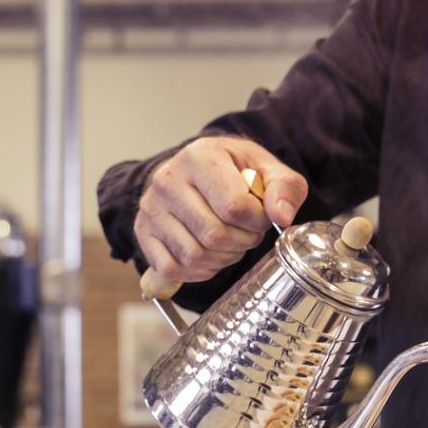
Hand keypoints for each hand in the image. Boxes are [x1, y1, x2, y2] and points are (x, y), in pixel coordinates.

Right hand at [134, 136, 307, 284]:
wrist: (194, 171)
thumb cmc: (231, 170)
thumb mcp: (264, 167)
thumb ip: (284, 187)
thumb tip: (282, 216)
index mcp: (199, 157)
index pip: (234, 206)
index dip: (257, 221)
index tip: (261, 216)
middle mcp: (168, 180)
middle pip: (214, 235)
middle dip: (242, 242)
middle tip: (247, 232)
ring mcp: (151, 208)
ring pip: (194, 255)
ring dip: (223, 259)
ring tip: (231, 243)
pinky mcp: (142, 232)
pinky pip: (172, 268)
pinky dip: (198, 271)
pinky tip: (210, 255)